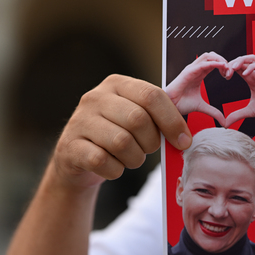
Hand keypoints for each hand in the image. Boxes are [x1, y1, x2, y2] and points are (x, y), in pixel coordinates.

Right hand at [53, 74, 190, 188]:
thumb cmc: (119, 134)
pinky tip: (113, 166)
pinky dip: (115, 170)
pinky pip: (103, 161)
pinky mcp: (68, 146)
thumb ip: (161, 117)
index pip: (152, 96)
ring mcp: (79, 120)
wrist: (78, 158)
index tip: (184, 141)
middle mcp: (95, 97)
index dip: (172, 120)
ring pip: (121, 142)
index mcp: (118, 84)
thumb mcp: (138, 117)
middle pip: (138, 120)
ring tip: (130, 157)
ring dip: (134, 158)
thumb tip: (185, 136)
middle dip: (151, 142)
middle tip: (148, 149)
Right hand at [165, 52, 226, 126]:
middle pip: (212, 56)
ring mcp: (192, 69)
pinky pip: (203, 64)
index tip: (229, 76)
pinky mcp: (188, 72)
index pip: (214, 63)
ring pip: (208, 56)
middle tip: (230, 71)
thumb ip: (214, 112)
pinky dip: (214, 63)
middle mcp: (196, 69)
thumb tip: (224, 122)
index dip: (224, 67)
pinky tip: (222, 67)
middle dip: (224, 60)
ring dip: (220, 60)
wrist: (169, 107)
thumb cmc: (181, 104)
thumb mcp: (202, 107)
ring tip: (227, 69)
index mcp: (199, 74)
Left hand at [225, 55, 254, 134]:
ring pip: (252, 58)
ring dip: (241, 60)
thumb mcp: (250, 111)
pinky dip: (252, 66)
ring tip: (233, 68)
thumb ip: (237, 115)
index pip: (238, 68)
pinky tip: (245, 74)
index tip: (224, 76)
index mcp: (251, 80)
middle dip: (232, 62)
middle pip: (243, 59)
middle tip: (226, 71)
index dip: (229, 68)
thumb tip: (225, 124)